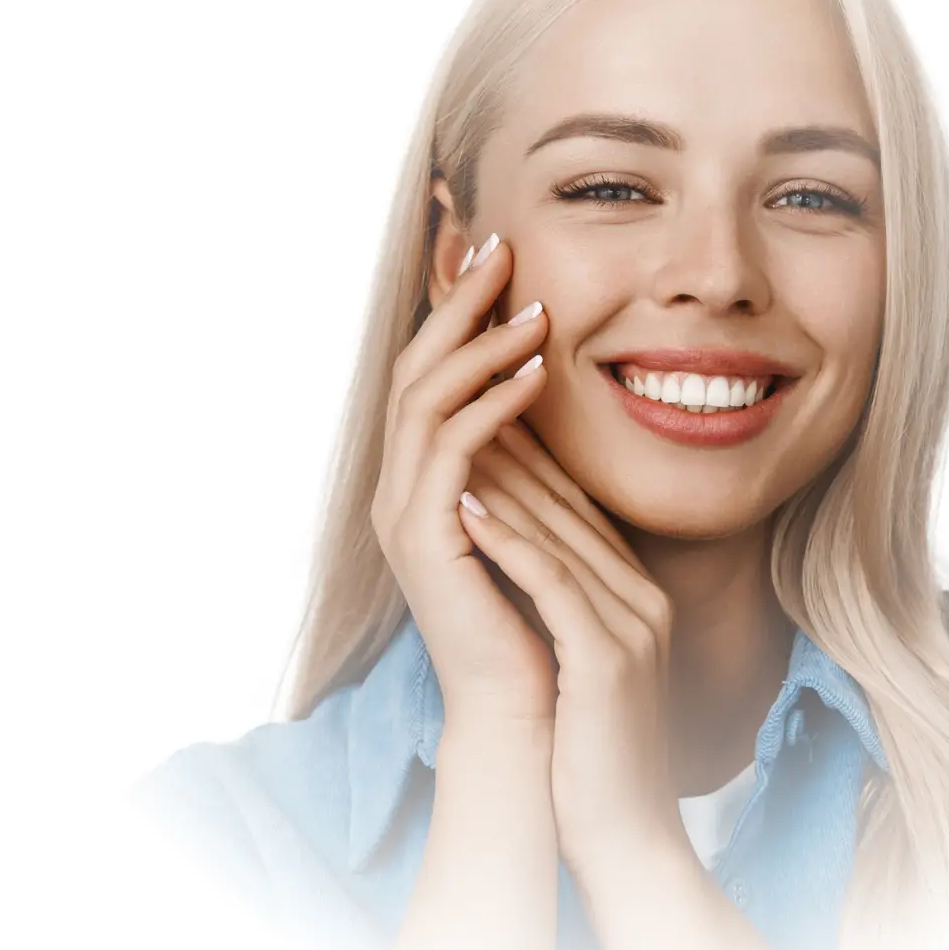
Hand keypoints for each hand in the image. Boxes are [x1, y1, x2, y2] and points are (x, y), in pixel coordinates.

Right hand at [369, 232, 558, 726]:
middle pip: (414, 369)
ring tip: (532, 308)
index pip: (430, 373)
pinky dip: (493, 404)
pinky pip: (451, 451)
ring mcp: (403, 514)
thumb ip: (529, 457)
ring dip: (479, 346)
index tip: (499, 256)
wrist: (529, 704)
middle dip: (457, 304)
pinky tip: (536, 374)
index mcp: (422, 480)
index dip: (457, 311)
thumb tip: (549, 384)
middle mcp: (399, 489)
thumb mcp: (536, 514)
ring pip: (424, 399)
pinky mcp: (423, 540)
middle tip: (499, 245)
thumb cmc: (541, 612)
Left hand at [456, 419, 692, 877]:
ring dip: (502, 475)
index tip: (474, 407)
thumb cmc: (590, 751)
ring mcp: (632, 626)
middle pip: (569, 503)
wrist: (622, 833)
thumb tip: (514, 550)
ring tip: (452, 426)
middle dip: (512, 442)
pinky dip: (509, 542)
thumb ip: (564, 604)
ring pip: (559, 532)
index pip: (576, 506)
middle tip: (460, 390)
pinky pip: (554, 585)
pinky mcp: (609, 660)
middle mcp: (643, 598)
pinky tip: (468, 505)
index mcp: (637, 594)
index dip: (525, 451)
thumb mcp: (580, 661)